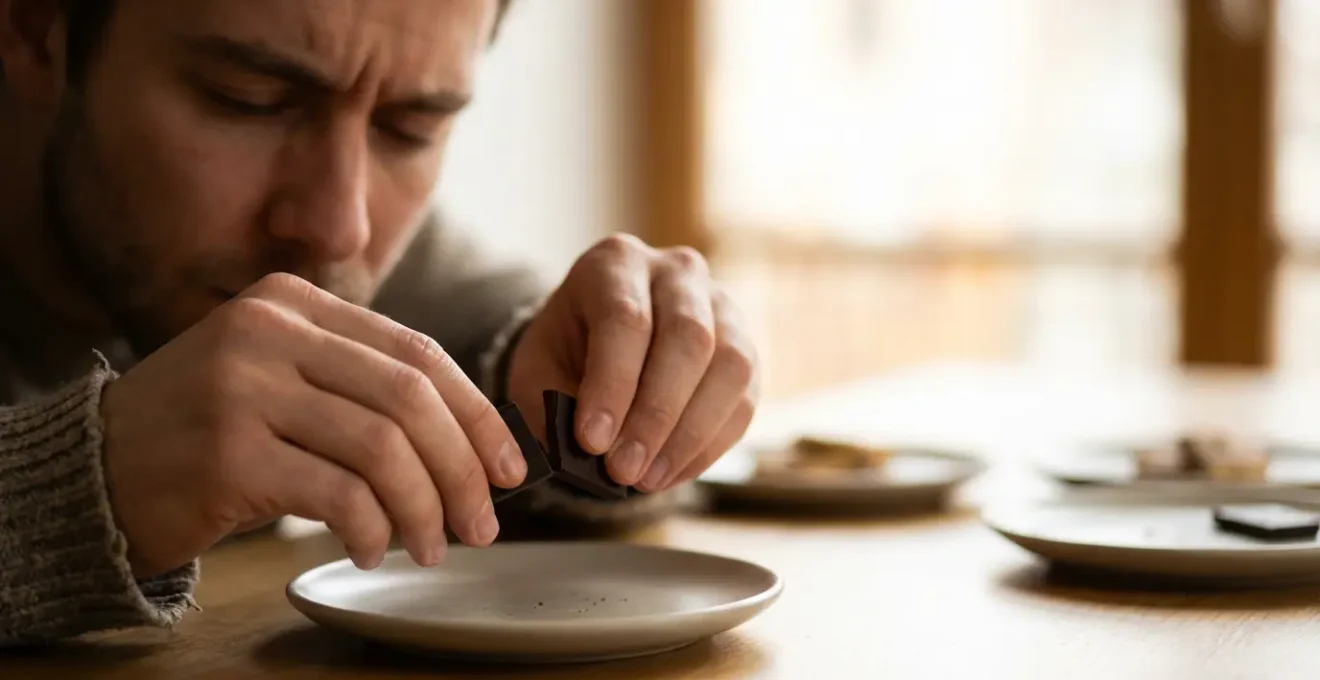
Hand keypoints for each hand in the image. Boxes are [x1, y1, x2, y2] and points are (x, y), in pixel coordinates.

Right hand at [100, 273, 526, 577]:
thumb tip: (475, 444)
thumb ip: (361, 389)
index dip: (477, 413)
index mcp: (293, 302)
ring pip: (383, 448)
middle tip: (484, 523)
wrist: (95, 469)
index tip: (510, 467)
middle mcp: (269, 329)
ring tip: (434, 546)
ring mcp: (244, 386)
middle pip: (410, 398)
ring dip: (425, 508)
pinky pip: (339, 494)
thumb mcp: (283, 381)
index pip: (417, 352)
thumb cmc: (210, 434)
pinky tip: (374, 548)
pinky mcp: (228, 450)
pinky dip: (373, 528)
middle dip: (463, 467)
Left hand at [506, 234, 759, 492]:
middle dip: (655, 414)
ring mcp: (721, 306)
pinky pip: (744, 399)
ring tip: (647, 479)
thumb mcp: (539, 370)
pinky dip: (709, 445)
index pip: (625, 317)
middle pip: (688, 337)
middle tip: (623, 470)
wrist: (598, 345)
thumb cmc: (566, 354)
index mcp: (616, 262)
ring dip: (689, 433)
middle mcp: (677, 272)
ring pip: (730, 366)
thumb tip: (587, 451)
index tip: (591, 441)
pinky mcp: (746, 348)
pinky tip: (671, 472)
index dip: (612, 384)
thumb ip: (554, 404)